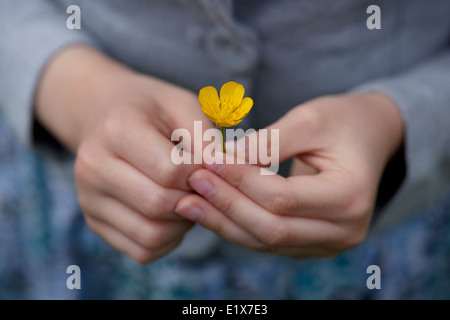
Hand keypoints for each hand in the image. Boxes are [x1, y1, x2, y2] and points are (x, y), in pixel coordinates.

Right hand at [35, 46, 211, 262]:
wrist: (107, 118)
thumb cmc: (153, 111)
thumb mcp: (182, 105)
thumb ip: (204, 136)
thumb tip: (220, 171)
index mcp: (117, 130)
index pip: (170, 170)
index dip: (201, 174)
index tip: (209, 166)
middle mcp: (93, 166)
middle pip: (158, 204)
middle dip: (193, 201)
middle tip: (203, 187)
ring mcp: (89, 198)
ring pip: (150, 234)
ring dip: (182, 224)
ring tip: (189, 199)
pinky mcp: (95, 222)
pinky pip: (142, 250)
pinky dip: (168, 240)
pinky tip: (174, 216)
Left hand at [175, 92, 403, 257]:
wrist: (368, 137)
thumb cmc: (342, 121)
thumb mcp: (309, 119)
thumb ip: (269, 142)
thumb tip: (223, 161)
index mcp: (350, 196)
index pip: (282, 198)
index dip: (240, 181)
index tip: (208, 161)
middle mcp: (344, 230)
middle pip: (271, 228)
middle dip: (226, 206)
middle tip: (191, 183)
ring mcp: (329, 242)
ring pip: (265, 241)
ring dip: (224, 222)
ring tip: (188, 201)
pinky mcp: (312, 243)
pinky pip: (267, 241)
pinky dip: (237, 226)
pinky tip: (210, 210)